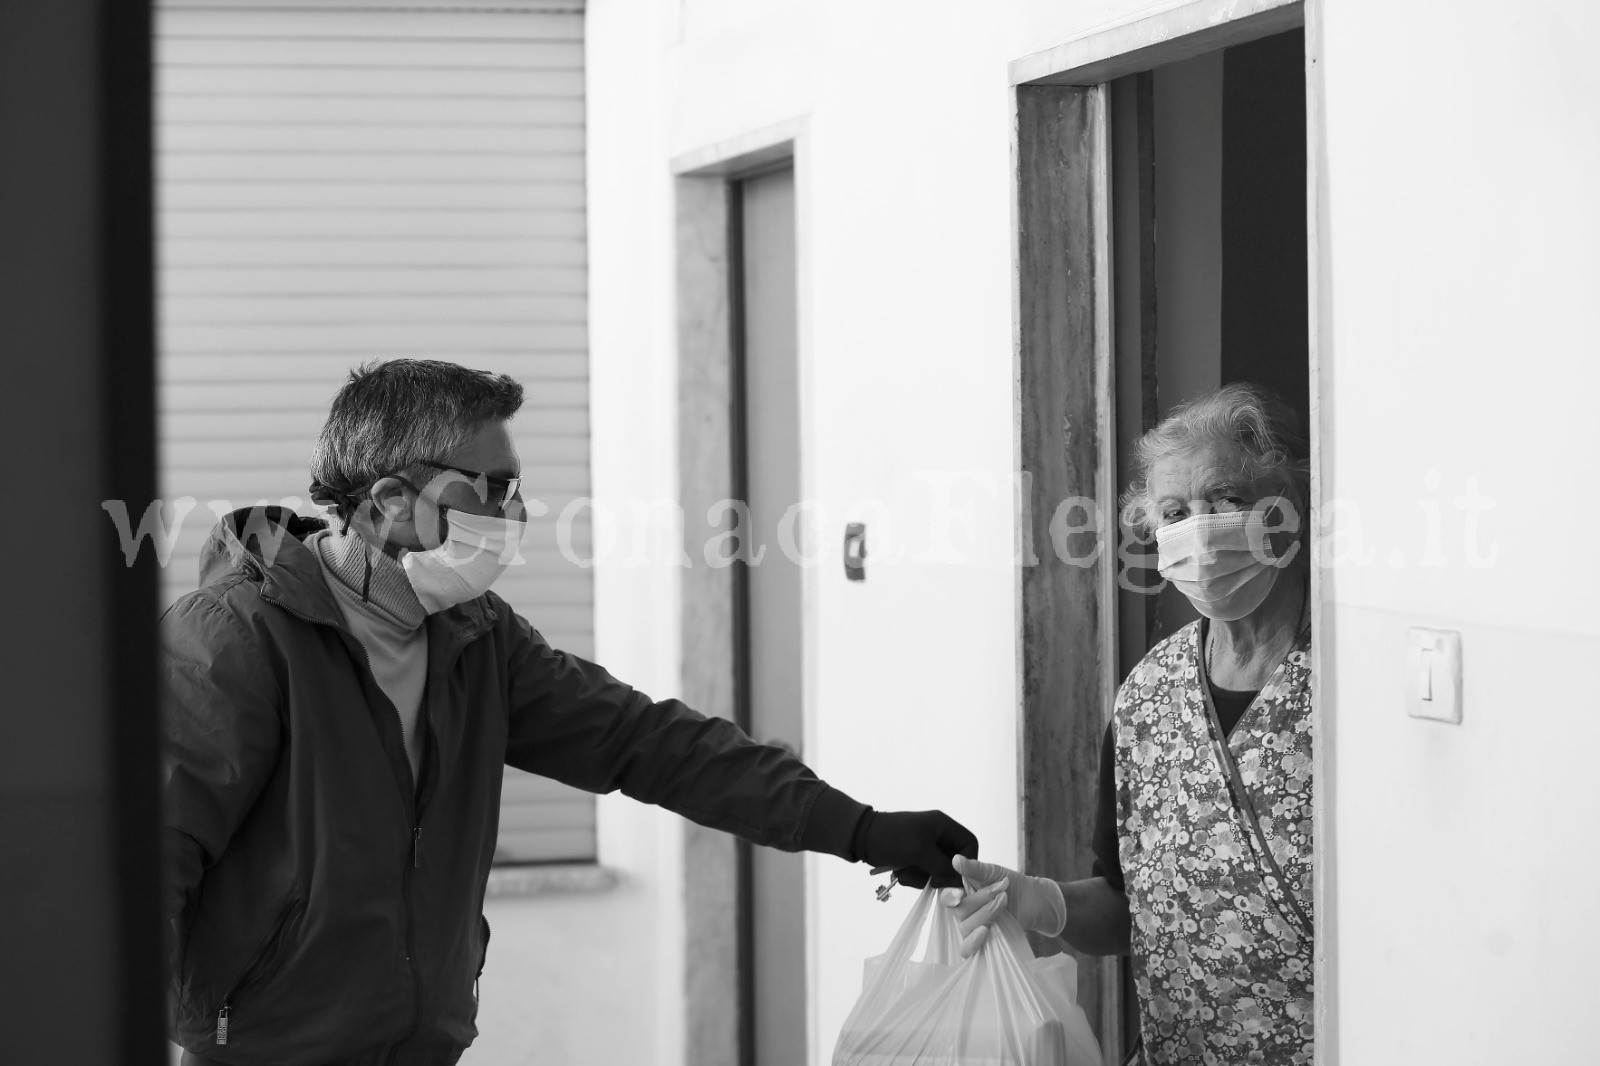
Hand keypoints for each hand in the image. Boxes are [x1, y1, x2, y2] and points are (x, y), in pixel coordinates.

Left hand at [858, 809, 977, 889]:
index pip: (969, 844)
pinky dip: (913, 877)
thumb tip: (960, 885)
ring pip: (938, 872)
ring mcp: (926, 849)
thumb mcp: (919, 852)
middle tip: (929, 879)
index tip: (956, 877)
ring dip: (922, 877)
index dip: (967, 862)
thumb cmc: (892, 838)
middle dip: (939, 874)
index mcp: (943, 825)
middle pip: (954, 862)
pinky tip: (900, 872)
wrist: (861, 838)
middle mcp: (938, 836)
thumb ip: (942, 868)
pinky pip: (924, 876)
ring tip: (906, 871)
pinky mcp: (915, 860)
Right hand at [940, 855, 1065, 956]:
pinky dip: (973, 942)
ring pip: (966, 927)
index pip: (946, 897)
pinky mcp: (982, 943)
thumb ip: (974, 869)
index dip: (949, 896)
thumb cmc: (1012, 884)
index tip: (959, 894)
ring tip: (1004, 902)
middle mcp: (963, 911)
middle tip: (1001, 891)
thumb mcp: (994, 872)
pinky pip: (967, 949)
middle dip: (981, 900)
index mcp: (961, 893)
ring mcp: (972, 928)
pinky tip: (985, 932)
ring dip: (986, 914)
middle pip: (959, 911)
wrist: (1035, 900)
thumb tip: (956, 859)